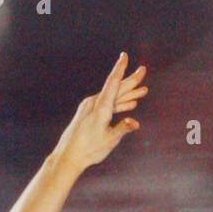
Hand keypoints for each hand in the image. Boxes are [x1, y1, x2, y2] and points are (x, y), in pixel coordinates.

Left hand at [52, 53, 147, 172]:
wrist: (68, 155)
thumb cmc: (88, 149)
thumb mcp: (109, 140)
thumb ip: (123, 129)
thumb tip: (135, 123)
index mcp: (101, 107)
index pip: (112, 83)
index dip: (120, 68)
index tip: (124, 56)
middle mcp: (94, 103)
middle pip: (116, 88)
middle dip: (131, 80)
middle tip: (143, 71)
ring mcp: (90, 107)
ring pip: (112, 97)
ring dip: (127, 94)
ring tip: (143, 91)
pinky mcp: (89, 113)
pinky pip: (107, 104)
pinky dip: (119, 103)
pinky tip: (129, 104)